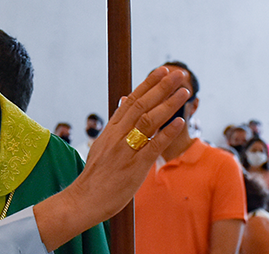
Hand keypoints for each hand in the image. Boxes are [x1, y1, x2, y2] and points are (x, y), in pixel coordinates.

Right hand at [34, 66, 188, 250]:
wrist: (84, 199)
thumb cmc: (96, 175)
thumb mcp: (103, 144)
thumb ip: (116, 124)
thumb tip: (123, 102)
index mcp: (110, 129)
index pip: (131, 100)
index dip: (148, 84)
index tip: (162, 70)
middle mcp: (117, 136)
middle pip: (142, 105)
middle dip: (162, 87)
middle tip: (179, 73)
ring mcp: (125, 150)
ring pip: (148, 121)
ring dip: (168, 104)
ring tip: (184, 91)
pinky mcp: (134, 167)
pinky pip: (153, 146)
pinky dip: (167, 133)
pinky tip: (180, 122)